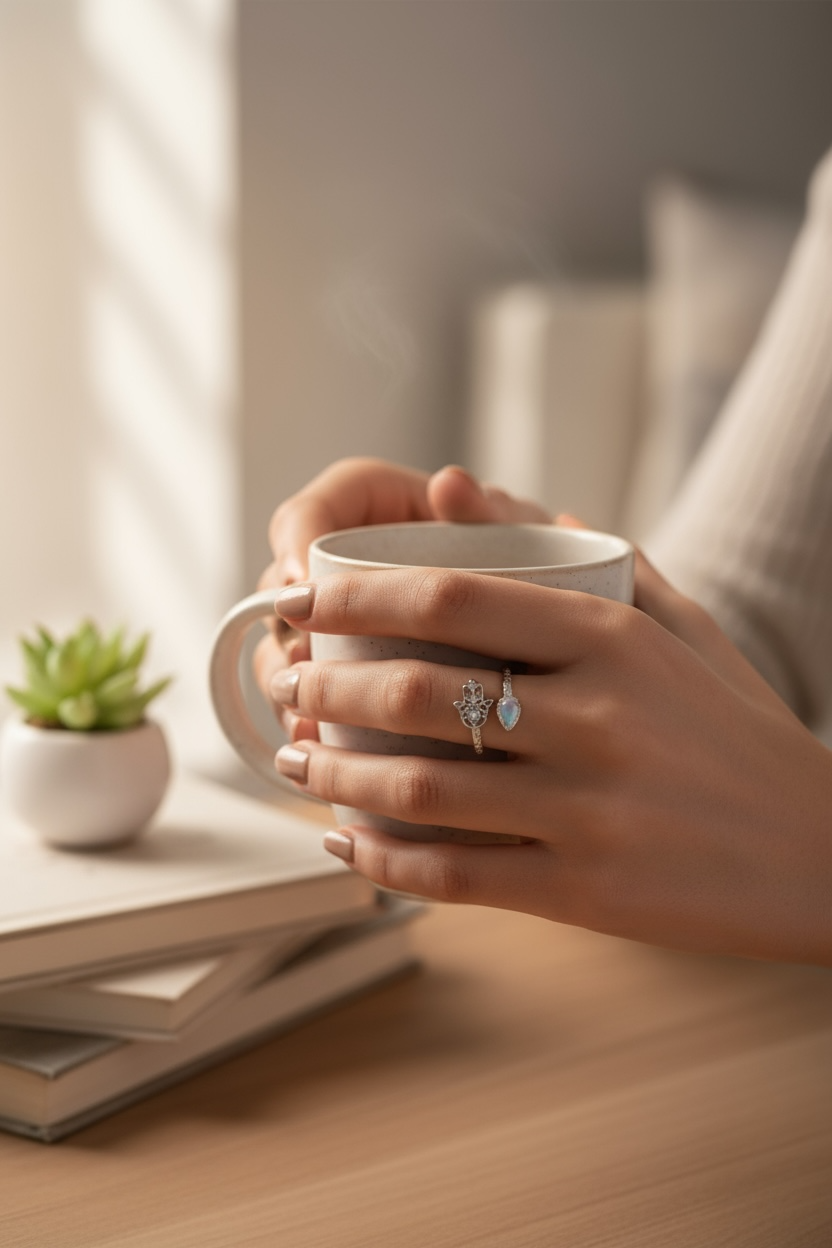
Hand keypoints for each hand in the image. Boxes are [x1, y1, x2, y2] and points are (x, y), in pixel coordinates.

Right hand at [255, 457, 549, 740]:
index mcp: (382, 513)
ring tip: (300, 707)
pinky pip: (314, 701)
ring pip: (287, 646)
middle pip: (285, 584)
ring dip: (286, 678)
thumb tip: (451, 485)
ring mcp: (348, 629)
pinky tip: (313, 743)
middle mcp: (351, 569)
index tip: (302, 570)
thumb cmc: (545, 572)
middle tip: (302, 654)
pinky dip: (308, 720)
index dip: (295, 533)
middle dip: (284, 622)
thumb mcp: (528, 540)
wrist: (568, 643)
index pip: (315, 507)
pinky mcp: (356, 682)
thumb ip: (491, 515)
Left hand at [270, 558, 831, 965]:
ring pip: (420, 785)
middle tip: (289, 686)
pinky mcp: (587, 892)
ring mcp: (589, 807)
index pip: (450, 598)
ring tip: (296, 761)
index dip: (354, 599)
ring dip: (336, 773)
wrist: (823, 849)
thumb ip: (582, 550)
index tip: (302, 602)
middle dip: (326, 687)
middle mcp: (595, 715)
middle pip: (417, 690)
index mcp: (612, 636)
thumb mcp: (678, 621)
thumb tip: (472, 487)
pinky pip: (457, 874)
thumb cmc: (736, 727)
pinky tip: (346, 844)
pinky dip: (384, 861)